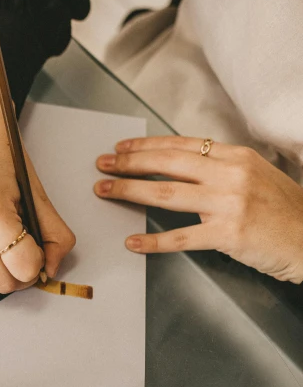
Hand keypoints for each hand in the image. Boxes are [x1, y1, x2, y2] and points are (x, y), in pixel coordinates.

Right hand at [0, 89, 75, 293]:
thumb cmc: (5, 156)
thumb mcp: (37, 194)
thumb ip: (54, 235)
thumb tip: (50, 270)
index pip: (23, 266)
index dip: (38, 264)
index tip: (40, 250)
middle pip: (2, 282)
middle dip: (22, 275)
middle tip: (28, 255)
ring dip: (3, 275)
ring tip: (11, 253)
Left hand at [94, 136, 302, 282]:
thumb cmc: (282, 209)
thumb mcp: (254, 174)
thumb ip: (219, 167)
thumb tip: (176, 164)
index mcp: (236, 157)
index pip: (180, 145)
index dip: (146, 145)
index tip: (121, 148)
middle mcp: (230, 175)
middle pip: (167, 163)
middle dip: (129, 163)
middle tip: (103, 165)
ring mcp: (228, 204)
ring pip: (166, 193)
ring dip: (129, 190)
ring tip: (105, 190)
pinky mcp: (227, 234)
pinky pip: (181, 237)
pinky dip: (153, 241)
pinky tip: (133, 241)